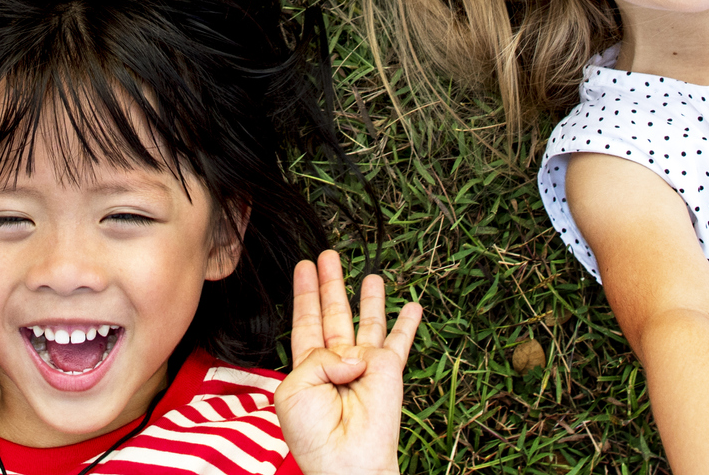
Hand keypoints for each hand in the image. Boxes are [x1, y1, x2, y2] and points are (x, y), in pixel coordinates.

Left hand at [274, 250, 420, 474]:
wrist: (346, 464)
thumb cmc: (314, 436)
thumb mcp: (294, 389)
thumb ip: (316, 357)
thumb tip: (353, 354)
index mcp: (309, 367)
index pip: (306, 321)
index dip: (305, 293)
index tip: (304, 267)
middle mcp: (337, 361)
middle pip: (334, 312)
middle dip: (331, 283)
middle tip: (329, 255)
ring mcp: (364, 364)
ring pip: (367, 320)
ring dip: (369, 297)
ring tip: (371, 274)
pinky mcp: (388, 370)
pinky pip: (400, 341)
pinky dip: (407, 324)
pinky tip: (413, 306)